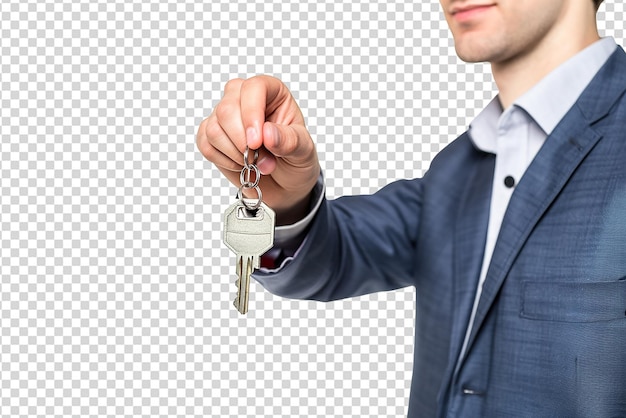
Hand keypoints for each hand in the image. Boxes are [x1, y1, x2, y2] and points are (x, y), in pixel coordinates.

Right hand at [197, 76, 319, 223]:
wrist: (284, 182)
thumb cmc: (295, 159)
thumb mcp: (303, 151)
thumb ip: (289, 141)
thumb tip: (267, 133)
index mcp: (271, 92)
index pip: (254, 88)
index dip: (252, 114)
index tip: (257, 142)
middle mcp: (244, 98)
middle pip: (227, 109)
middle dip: (242, 142)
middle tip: (261, 160)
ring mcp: (225, 115)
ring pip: (214, 129)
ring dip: (234, 154)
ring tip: (254, 164)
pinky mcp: (211, 134)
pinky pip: (205, 144)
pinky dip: (223, 160)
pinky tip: (239, 164)